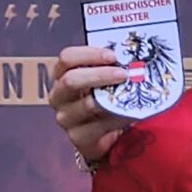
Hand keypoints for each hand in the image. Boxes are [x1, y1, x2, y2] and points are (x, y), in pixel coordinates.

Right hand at [50, 43, 127, 166]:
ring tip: (132, 92)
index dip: (89, 54)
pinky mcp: (78, 137)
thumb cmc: (99, 100)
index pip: (67, 58)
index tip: (112, 55)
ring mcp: (66, 118)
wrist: (98, 135)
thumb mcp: (98, 81)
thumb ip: (107, 67)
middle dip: (100, 74)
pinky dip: (119, 117)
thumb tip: (130, 57)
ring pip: (88, 105)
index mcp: (61, 76)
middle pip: (71, 80)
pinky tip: (133, 112)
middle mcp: (59, 96)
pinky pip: (101, 125)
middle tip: (124, 73)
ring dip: (113, 97)